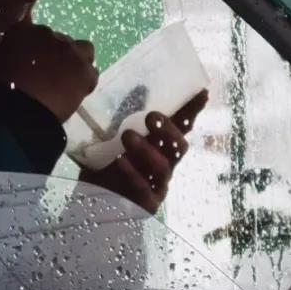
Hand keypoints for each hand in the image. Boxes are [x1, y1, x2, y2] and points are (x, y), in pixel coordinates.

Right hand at [0, 23, 97, 121]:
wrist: (20, 111)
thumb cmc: (2, 91)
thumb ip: (10, 52)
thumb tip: (20, 49)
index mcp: (21, 31)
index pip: (34, 31)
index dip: (36, 47)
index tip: (32, 61)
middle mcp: (48, 33)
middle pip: (60, 40)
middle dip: (57, 54)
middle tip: (49, 73)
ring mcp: (69, 50)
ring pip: (82, 50)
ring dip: (76, 61)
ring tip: (67, 79)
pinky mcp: (84, 71)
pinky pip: (91, 73)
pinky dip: (84, 81)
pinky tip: (76, 91)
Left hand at [79, 90, 208, 213]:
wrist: (88, 200)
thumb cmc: (105, 165)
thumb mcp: (112, 136)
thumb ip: (125, 114)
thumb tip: (138, 85)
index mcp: (160, 146)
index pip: (181, 127)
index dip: (192, 112)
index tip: (202, 94)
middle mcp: (164, 164)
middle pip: (178, 147)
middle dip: (167, 130)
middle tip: (150, 116)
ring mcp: (157, 185)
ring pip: (162, 167)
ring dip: (146, 150)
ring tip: (127, 136)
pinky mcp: (145, 204)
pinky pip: (143, 188)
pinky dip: (131, 173)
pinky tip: (119, 160)